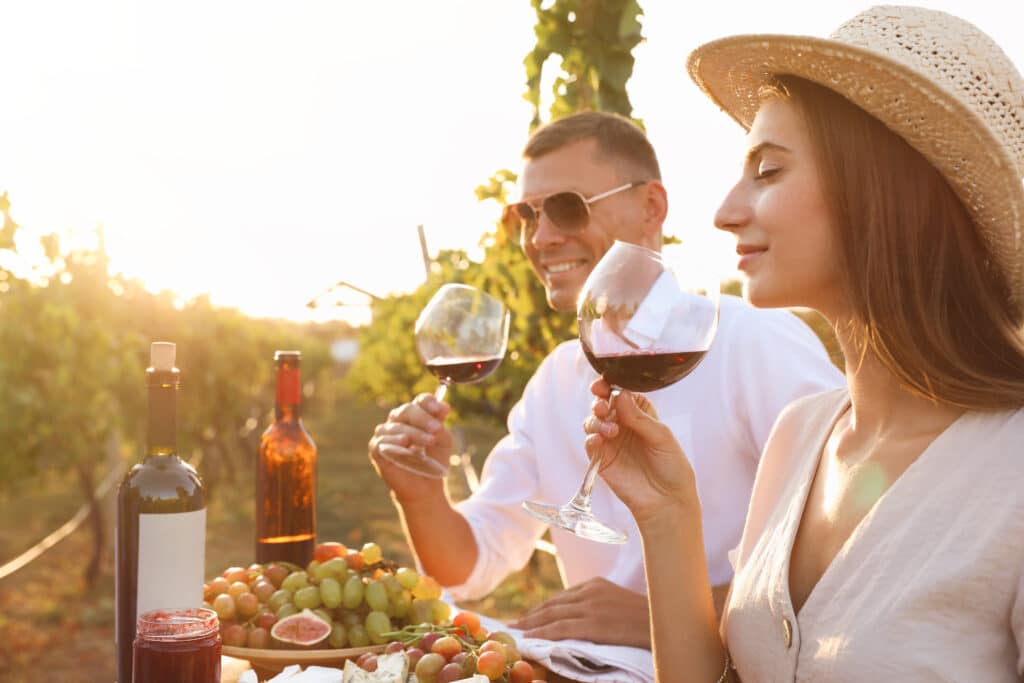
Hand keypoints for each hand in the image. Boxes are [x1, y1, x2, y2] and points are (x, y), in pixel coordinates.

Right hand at [367, 393, 451, 500]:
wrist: (425, 486)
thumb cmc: (434, 461)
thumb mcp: (443, 441)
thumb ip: (440, 424)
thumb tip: (444, 405)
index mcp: (414, 416)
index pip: (419, 401)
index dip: (429, 402)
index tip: (440, 410)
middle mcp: (397, 421)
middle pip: (407, 410)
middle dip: (423, 418)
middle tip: (436, 428)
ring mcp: (385, 434)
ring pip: (397, 426)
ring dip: (415, 433)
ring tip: (429, 441)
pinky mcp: (376, 449)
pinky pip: (383, 441)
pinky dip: (394, 441)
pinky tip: (405, 443)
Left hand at [508, 577, 650, 648]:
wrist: (670, 623)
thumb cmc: (650, 618)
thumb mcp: (620, 603)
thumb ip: (600, 605)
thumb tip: (584, 619)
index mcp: (596, 584)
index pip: (561, 597)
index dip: (542, 609)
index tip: (527, 617)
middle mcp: (591, 591)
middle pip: (552, 604)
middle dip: (531, 616)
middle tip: (513, 625)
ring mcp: (592, 606)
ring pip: (552, 616)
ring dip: (531, 625)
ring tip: (516, 633)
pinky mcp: (594, 623)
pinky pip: (560, 629)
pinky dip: (542, 634)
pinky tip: (530, 640)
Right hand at [583, 378, 697, 523]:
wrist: (668, 501)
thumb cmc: (672, 467)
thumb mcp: (662, 437)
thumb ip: (640, 417)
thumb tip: (621, 394)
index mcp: (640, 413)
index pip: (621, 393)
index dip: (609, 386)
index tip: (602, 385)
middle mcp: (623, 424)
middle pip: (603, 404)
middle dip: (599, 401)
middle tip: (603, 407)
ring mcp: (611, 442)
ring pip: (593, 421)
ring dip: (596, 420)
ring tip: (610, 429)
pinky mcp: (602, 460)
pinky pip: (590, 444)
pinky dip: (591, 438)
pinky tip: (599, 439)